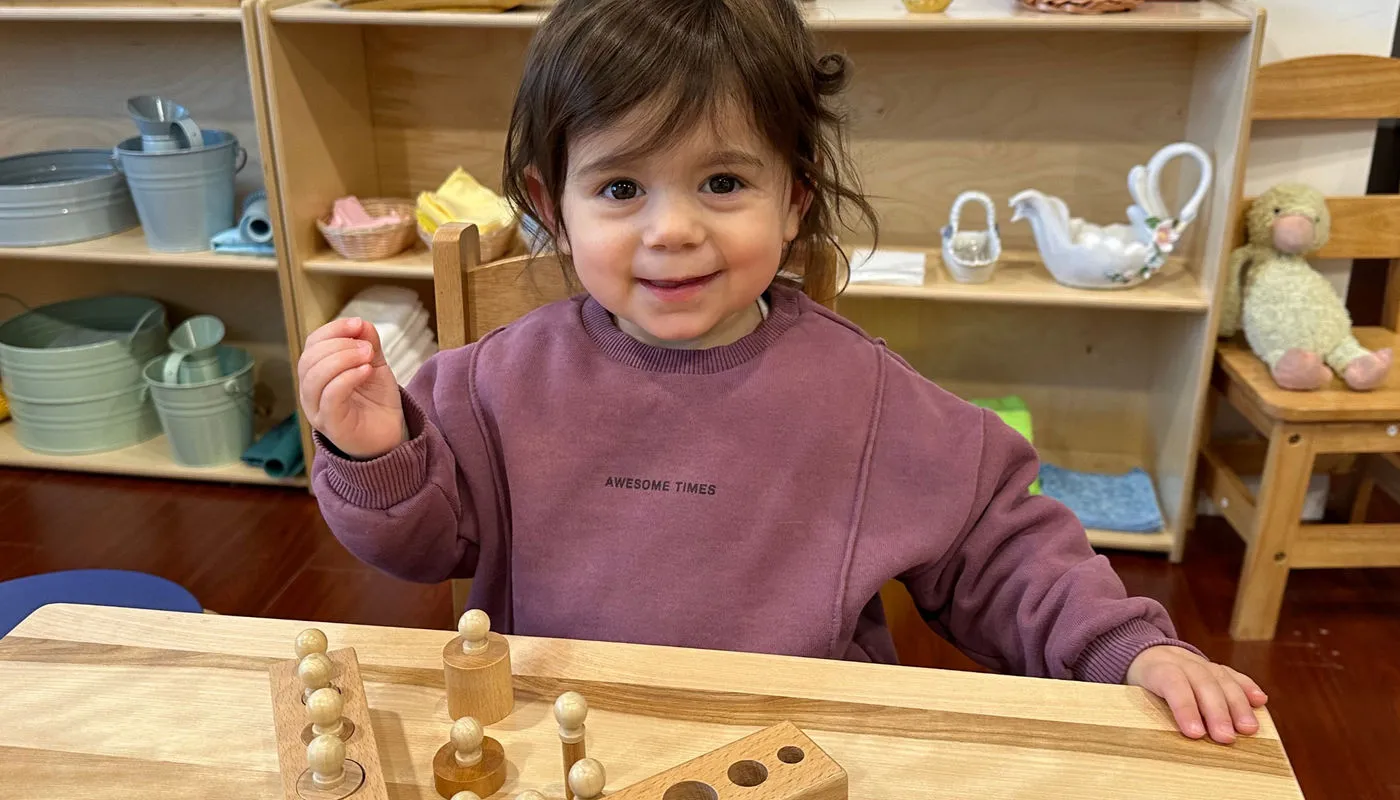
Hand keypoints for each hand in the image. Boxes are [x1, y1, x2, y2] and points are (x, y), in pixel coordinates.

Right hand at [298, 317, 405, 458]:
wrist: (390, 434)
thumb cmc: (376, 400)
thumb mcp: (374, 365)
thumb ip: (368, 344)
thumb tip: (361, 323)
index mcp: (317, 372)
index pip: (312, 344)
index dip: (333, 330)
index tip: (358, 324)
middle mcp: (310, 391)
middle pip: (309, 358)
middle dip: (339, 344)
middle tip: (367, 347)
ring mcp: (317, 410)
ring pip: (314, 377)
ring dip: (342, 359)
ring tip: (368, 357)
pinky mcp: (330, 424)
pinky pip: (329, 397)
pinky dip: (347, 378)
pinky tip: (366, 371)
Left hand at [1126, 645, 1267, 743]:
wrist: (1139, 654)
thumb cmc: (1135, 685)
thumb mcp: (1128, 693)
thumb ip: (1139, 710)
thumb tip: (1149, 741)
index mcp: (1153, 667)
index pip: (1171, 681)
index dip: (1184, 706)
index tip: (1194, 733)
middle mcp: (1178, 660)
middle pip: (1201, 681)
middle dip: (1216, 710)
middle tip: (1225, 738)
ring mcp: (1197, 661)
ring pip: (1220, 677)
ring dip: (1237, 704)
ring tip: (1248, 729)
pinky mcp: (1212, 666)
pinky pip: (1232, 674)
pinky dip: (1247, 688)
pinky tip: (1260, 701)